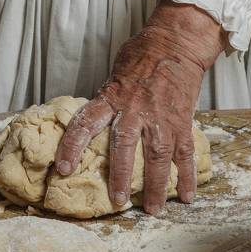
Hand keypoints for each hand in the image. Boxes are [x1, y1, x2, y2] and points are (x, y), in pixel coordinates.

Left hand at [53, 0, 226, 215]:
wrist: (176, 42)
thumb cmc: (142, 54)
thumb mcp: (115, 73)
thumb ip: (107, 99)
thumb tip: (96, 118)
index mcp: (113, 97)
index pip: (85, 123)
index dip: (72, 147)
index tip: (63, 168)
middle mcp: (135, 110)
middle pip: (124, 148)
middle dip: (119, 177)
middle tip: (116, 201)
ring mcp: (161, 118)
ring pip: (157, 158)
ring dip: (154, 186)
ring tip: (152, 209)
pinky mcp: (182, 122)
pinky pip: (185, 153)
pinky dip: (187, 176)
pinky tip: (186, 195)